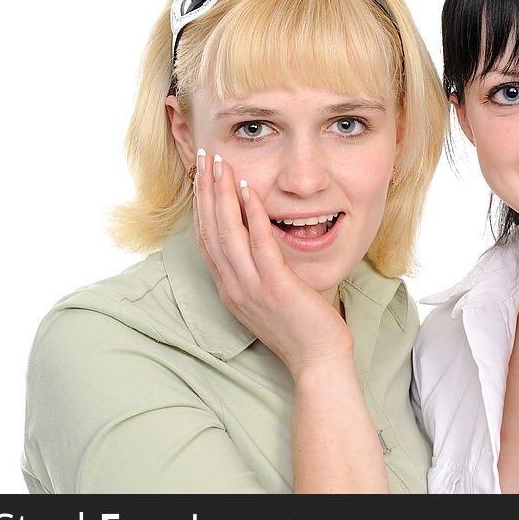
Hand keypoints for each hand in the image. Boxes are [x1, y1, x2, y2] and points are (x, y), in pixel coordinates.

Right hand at [193, 151, 353, 380]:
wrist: (317, 361)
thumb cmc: (300, 328)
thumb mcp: (269, 297)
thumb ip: (258, 271)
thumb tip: (259, 240)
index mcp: (230, 289)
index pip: (206, 240)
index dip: (201, 206)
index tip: (200, 177)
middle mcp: (233, 287)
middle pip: (210, 230)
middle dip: (205, 191)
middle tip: (203, 158)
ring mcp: (251, 288)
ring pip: (228, 233)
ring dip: (222, 195)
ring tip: (220, 164)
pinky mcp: (276, 287)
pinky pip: (259, 244)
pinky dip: (252, 215)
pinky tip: (249, 190)